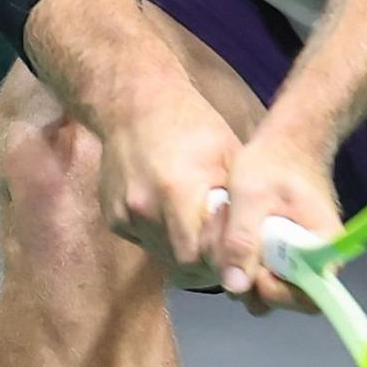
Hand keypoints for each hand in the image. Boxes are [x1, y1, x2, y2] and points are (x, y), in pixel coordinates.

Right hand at [98, 89, 241, 288]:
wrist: (135, 104)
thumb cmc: (190, 124)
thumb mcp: (227, 153)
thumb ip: (237, 201)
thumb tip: (253, 239)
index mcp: (178, 191)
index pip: (199, 256)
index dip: (219, 260)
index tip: (233, 255)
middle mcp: (145, 207)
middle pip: (179, 263)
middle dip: (203, 263)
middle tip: (220, 252)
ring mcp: (124, 214)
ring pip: (160, 255)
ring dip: (181, 251)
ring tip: (198, 232)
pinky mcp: (112, 216)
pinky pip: (142, 241)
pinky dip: (159, 237)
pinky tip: (170, 217)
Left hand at [211, 129, 342, 311]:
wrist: (286, 140)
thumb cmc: (275, 160)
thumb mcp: (251, 195)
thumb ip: (242, 240)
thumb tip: (235, 286)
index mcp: (323, 248)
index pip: (309, 298)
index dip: (276, 293)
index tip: (252, 269)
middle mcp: (316, 260)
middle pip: (283, 298)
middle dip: (248, 280)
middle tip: (226, 245)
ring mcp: (297, 258)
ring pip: (265, 287)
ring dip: (238, 268)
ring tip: (225, 229)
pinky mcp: (281, 253)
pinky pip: (259, 270)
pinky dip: (238, 258)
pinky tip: (227, 230)